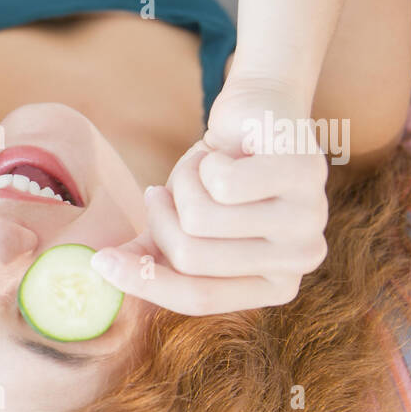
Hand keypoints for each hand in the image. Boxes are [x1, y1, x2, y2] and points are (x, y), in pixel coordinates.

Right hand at [90, 79, 329, 314]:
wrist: (256, 114)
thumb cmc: (218, 177)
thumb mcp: (180, 224)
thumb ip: (150, 258)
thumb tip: (100, 272)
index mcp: (277, 285)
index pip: (197, 298)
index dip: (143, 281)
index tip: (100, 262)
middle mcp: (303, 260)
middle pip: (192, 257)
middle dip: (161, 219)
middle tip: (162, 193)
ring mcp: (311, 217)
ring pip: (202, 218)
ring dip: (183, 184)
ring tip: (201, 170)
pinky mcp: (306, 173)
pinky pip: (224, 183)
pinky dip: (205, 160)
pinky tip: (225, 152)